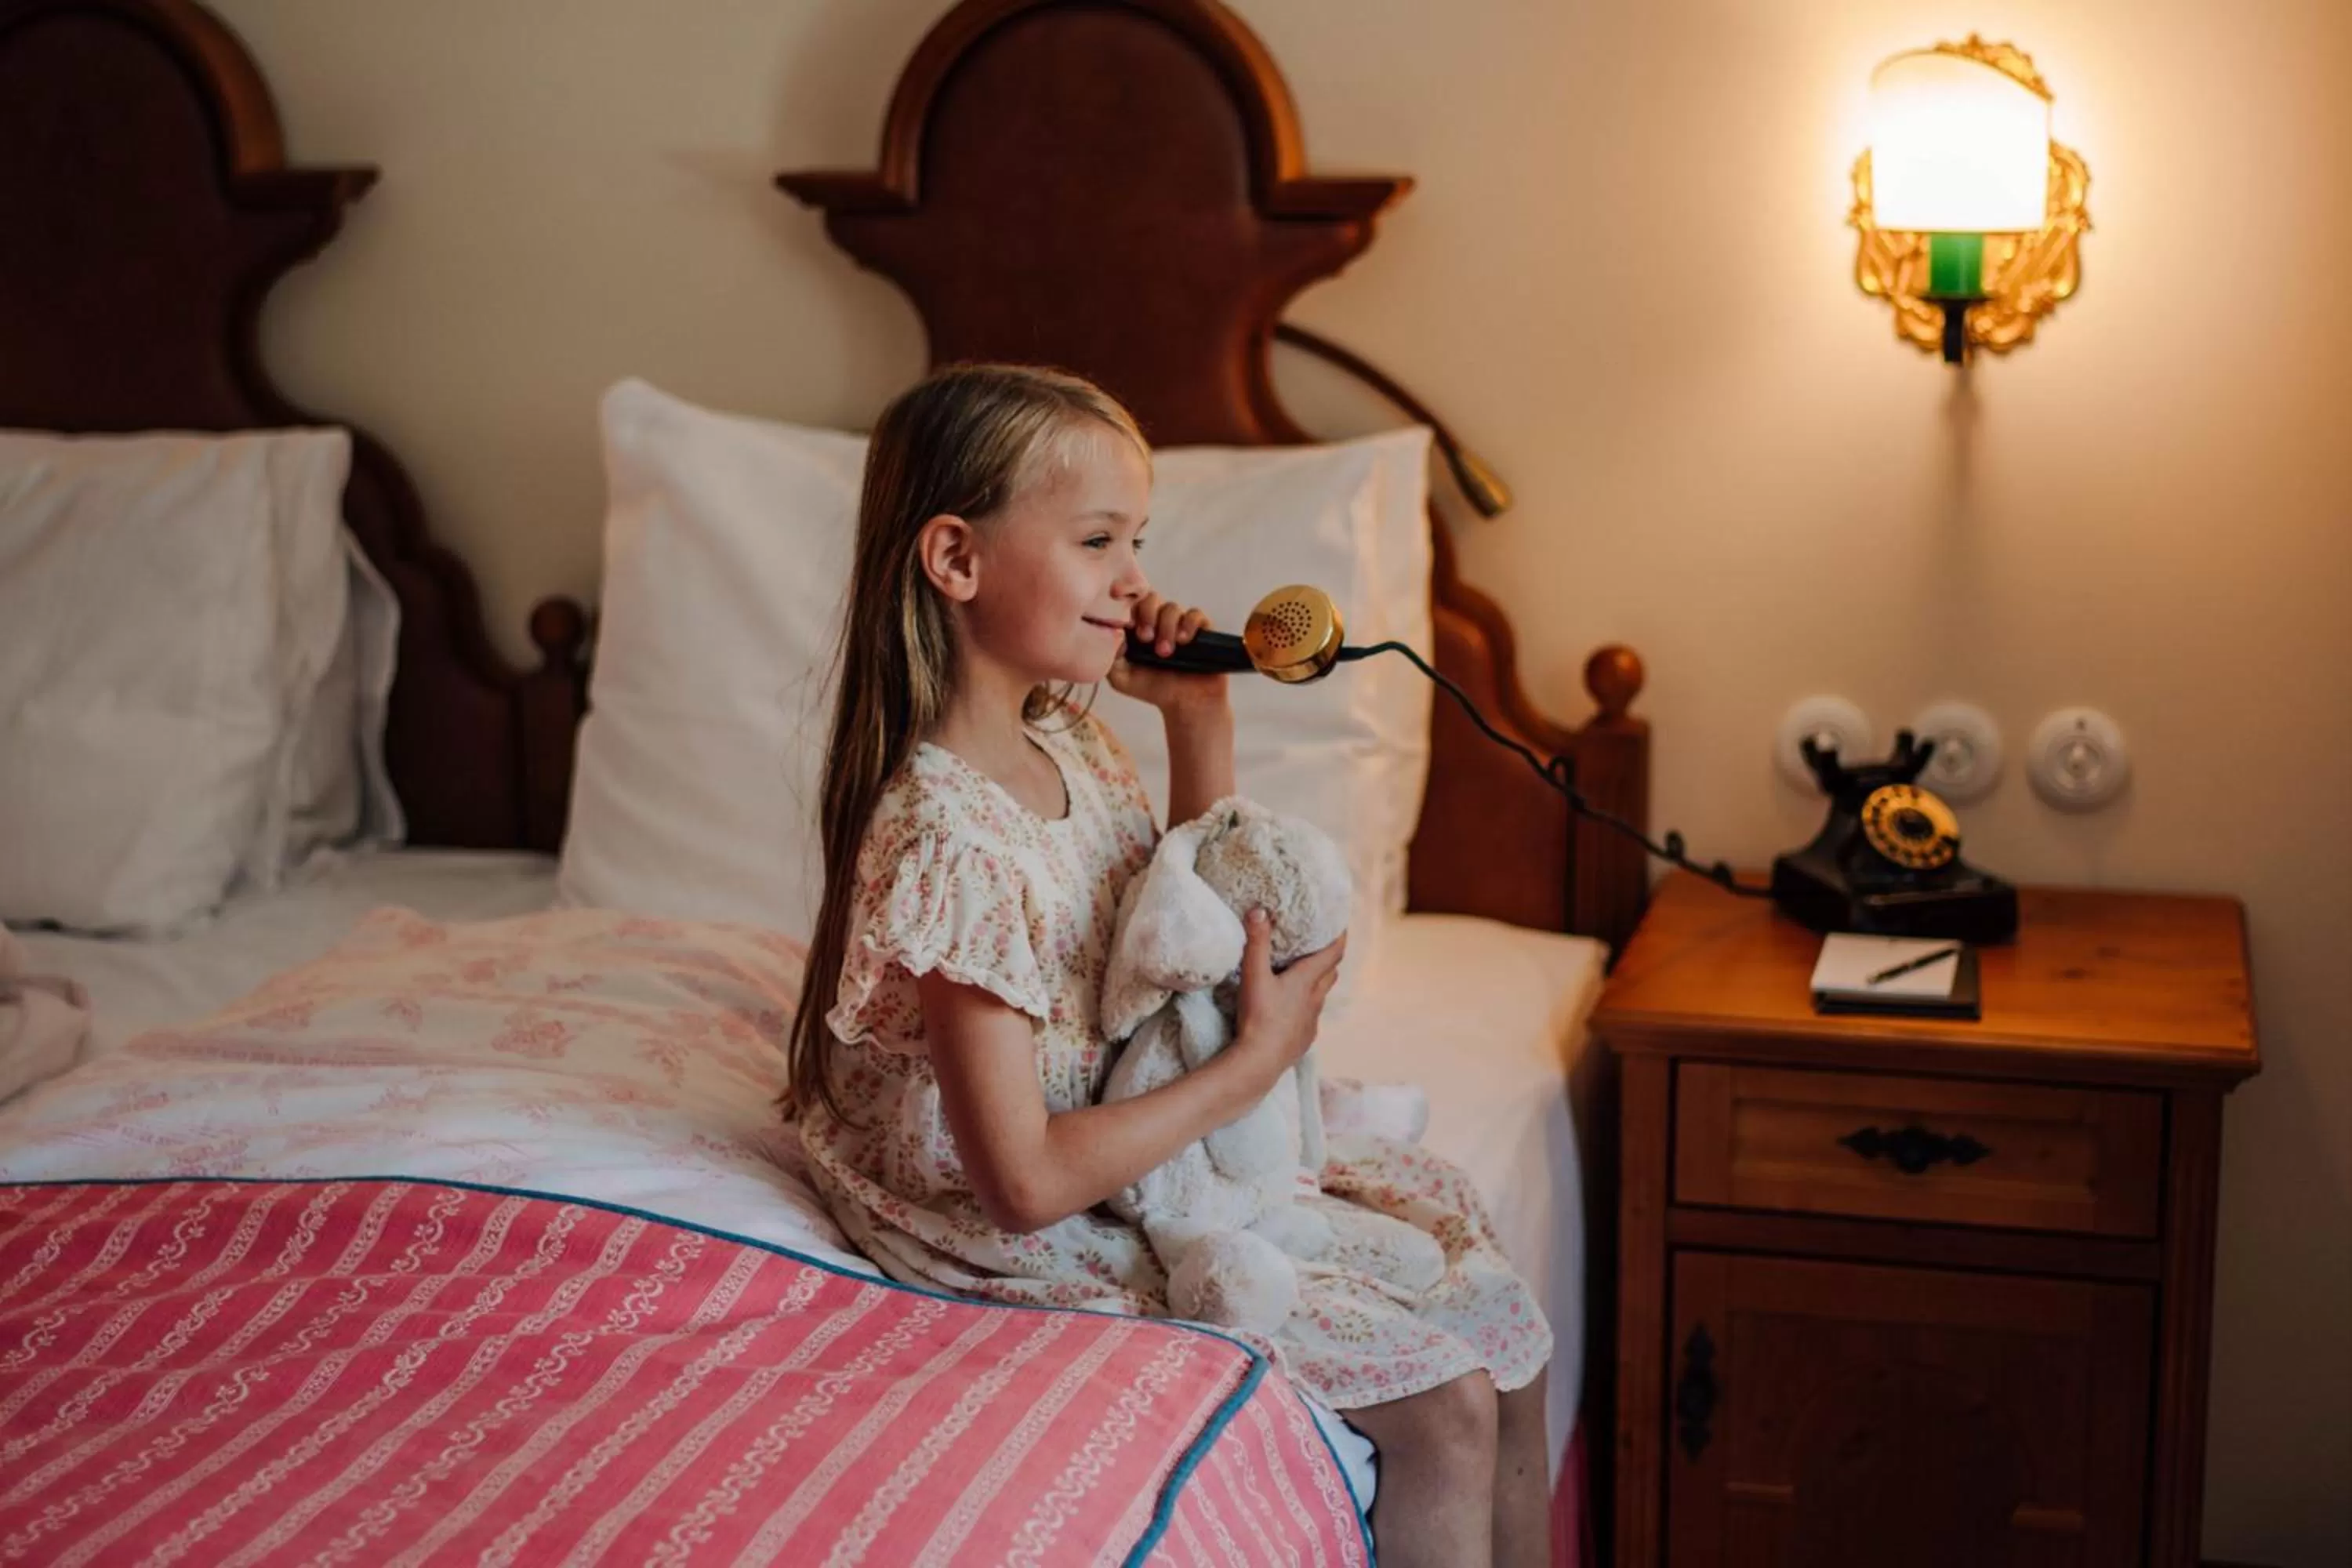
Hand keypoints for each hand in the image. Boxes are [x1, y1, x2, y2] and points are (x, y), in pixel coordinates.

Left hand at [1107, 593, 1228, 716]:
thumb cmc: (1153, 689)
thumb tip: (1115, 633)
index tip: (1118, 600)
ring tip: (1165, 653)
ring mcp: (1180, 624)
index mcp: (1138, 627)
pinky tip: (1183, 641)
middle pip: (1151, 598)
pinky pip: (1195, 614)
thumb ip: (1111, 657)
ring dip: (1166, 628)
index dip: (1124, 596)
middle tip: (1145, 638)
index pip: (1130, 601)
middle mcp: (1159, 621)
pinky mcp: (1201, 630)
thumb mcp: (1121, 678)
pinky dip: (1188, 624)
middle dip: (1146, 615)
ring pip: (1172, 608)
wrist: (1185, 705)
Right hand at [1231, 908, 1345, 1083]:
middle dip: (1328, 960)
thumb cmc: (1259, 1017)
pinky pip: (1310, 1018)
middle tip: (1321, 948)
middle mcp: (1315, 1000)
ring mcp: (1311, 1022)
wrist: (1261, 1061)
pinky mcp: (1304, 1039)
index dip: (1339, 938)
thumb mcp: (1254, 975)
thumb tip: (1259, 911)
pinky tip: (1293, 1011)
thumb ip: (1257, 943)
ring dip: (1318, 985)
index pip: (1333, 954)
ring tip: (1306, 977)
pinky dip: (1306, 1008)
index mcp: (1307, 981)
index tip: (1342, 926)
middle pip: (1330, 974)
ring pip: (1321, 997)